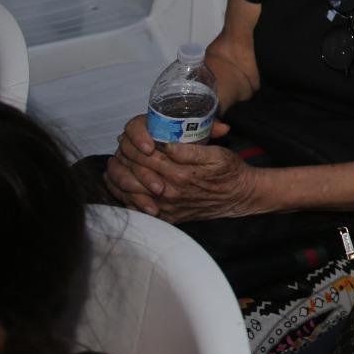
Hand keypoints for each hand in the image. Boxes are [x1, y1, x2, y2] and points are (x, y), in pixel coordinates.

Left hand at [105, 120, 257, 223]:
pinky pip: (138, 210)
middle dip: (123, 159)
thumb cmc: (229, 171)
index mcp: (179, 173)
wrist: (239, 197)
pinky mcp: (167, 217)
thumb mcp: (217, 154)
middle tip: (119, 148)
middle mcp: (169, 192)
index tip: (128, 137)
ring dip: (118, 179)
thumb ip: (190, 150)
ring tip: (113, 166)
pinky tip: (121, 189)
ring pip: (130, 193)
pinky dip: (125, 199)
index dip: (134, 144)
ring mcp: (167, 207)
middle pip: (134, 173)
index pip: (146, 156)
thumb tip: (166, 143)